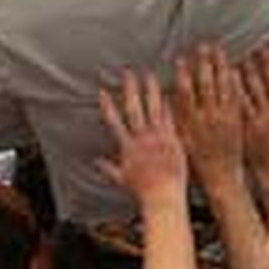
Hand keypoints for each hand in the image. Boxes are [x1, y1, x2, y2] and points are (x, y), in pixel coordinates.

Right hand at [98, 72, 187, 207]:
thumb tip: (95, 162)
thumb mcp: (122, 179)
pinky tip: (168, 91)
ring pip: (153, 108)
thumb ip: (108, 168)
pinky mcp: (173, 139)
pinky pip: (170, 118)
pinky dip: (168, 105)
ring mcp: (158, 138)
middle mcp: (141, 139)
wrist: (164, 197)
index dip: (107, 105)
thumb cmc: (143, 191)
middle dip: (129, 88)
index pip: (114, 121)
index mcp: (127, 147)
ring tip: (149, 74)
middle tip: (127, 71)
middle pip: (133, 108)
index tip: (103, 90)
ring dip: (150, 89)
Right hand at [171, 46, 244, 189]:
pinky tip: (234, 67)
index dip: (182, 74)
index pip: (184, 93)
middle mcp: (206, 119)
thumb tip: (147, 111)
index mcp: (188, 123)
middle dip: (202, 63)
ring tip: (218, 49)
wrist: (220, 178)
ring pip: (221, 87)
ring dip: (219, 66)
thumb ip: (167, 122)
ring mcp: (223, 119)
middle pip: (204, 85)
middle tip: (202, 45)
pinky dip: (234, 81)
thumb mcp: (178, 141)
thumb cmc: (197, 161)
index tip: (180, 58)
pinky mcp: (237, 121)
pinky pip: (236, 96)